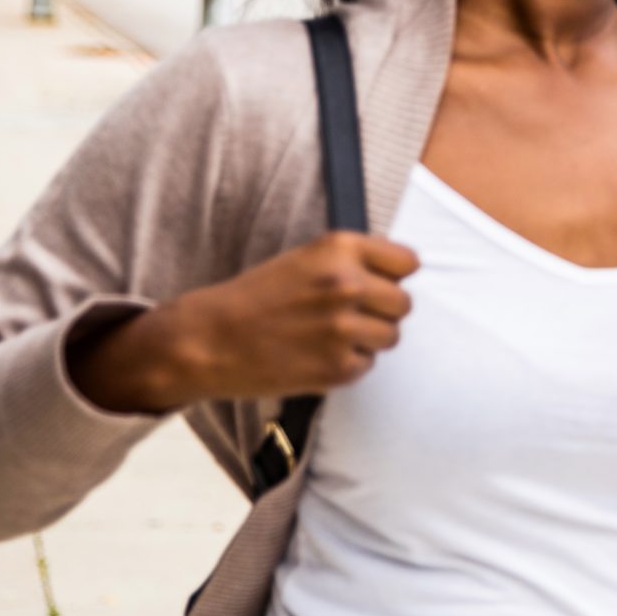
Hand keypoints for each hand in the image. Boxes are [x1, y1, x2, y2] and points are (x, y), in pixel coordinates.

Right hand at [69, 232, 419, 412]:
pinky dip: (347, 365)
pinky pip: (367, 365)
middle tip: (349, 316)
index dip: (394, 276)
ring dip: (368, 340)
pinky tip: (316, 356)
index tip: (380, 284)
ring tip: (330, 337)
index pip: (408, 261)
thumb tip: (395, 277)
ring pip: (390, 336)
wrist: (209, 340)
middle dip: (381, 311)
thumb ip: (351, 262)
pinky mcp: (339, 367)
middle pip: (403, 303)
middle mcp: (348, 284)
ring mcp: (345, 328)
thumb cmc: (252, 299)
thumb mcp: (304, 260)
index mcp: (340, 248)